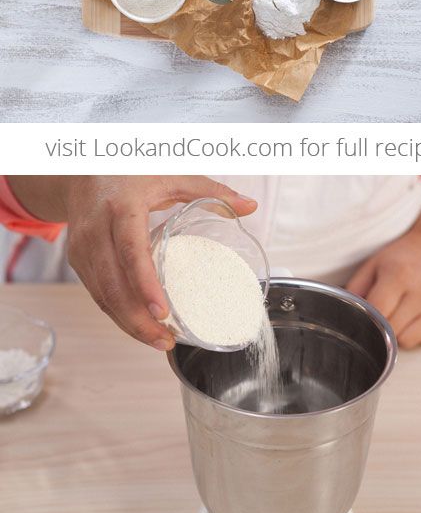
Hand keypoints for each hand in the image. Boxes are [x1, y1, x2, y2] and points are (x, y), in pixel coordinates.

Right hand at [62, 177, 257, 348]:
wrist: (81, 172)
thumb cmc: (130, 172)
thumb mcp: (171, 175)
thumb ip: (211, 191)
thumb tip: (250, 207)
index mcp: (121, 207)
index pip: (131, 252)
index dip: (145, 286)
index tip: (163, 312)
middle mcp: (96, 230)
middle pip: (113, 285)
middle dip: (138, 320)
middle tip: (166, 341)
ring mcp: (83, 248)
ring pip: (103, 296)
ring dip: (129, 324)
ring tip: (159, 341)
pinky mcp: (78, 261)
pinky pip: (98, 294)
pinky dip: (118, 314)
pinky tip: (140, 326)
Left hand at [348, 231, 420, 347]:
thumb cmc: (399, 260)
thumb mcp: (372, 265)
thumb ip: (355, 290)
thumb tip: (342, 316)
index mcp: (401, 275)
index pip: (378, 313)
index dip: (367, 320)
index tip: (362, 319)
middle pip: (391, 330)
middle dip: (381, 327)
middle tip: (382, 312)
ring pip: (407, 341)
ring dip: (398, 334)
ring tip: (399, 314)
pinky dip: (415, 333)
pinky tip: (415, 315)